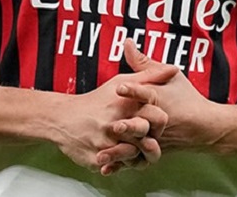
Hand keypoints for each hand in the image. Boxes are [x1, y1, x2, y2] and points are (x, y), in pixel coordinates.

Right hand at [54, 55, 176, 173]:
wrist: (63, 117)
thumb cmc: (97, 100)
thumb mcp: (123, 82)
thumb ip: (150, 76)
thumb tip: (173, 69)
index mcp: (125, 106)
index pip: (157, 117)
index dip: (160, 121)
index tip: (155, 120)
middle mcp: (115, 125)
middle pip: (147, 140)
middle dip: (150, 140)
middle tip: (143, 135)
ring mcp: (106, 144)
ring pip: (135, 157)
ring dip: (137, 153)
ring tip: (131, 145)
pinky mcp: (97, 159)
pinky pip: (118, 167)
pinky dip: (121, 163)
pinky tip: (119, 154)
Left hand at [109, 39, 220, 153]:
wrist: (203, 127)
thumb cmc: (186, 98)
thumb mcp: (170, 76)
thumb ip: (144, 62)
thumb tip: (126, 42)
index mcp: (160, 100)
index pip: (147, 93)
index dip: (133, 90)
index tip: (120, 86)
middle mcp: (157, 121)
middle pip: (140, 125)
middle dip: (127, 126)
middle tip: (114, 126)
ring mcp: (154, 139)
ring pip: (135, 146)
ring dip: (120, 150)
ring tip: (103, 152)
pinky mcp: (150, 152)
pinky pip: (134, 160)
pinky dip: (119, 164)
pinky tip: (105, 167)